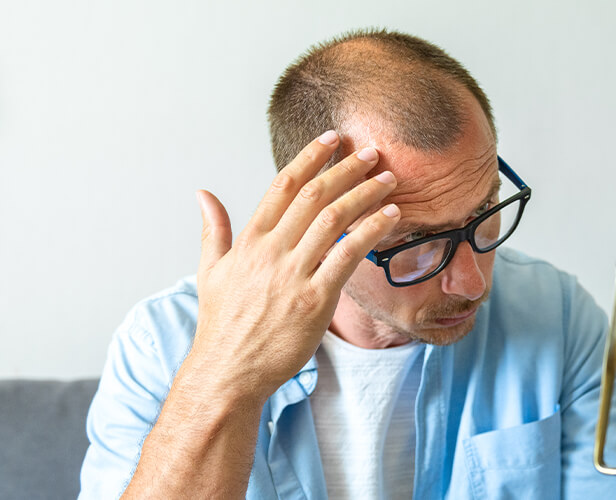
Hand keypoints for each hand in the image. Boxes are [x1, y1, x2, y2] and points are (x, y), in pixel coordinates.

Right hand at [189, 131, 399, 401]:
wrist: (227, 373)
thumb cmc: (222, 325)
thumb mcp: (209, 272)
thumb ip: (213, 230)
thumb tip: (203, 194)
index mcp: (249, 241)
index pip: (283, 185)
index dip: (310, 157)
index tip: (332, 139)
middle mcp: (271, 251)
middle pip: (314, 195)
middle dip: (346, 168)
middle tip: (372, 152)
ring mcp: (293, 274)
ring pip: (334, 219)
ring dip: (365, 193)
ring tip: (389, 179)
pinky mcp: (315, 299)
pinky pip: (348, 255)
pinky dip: (372, 230)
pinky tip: (391, 216)